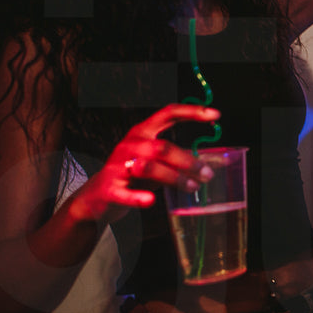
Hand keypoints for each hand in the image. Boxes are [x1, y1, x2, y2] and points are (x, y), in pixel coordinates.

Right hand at [66, 104, 219, 225]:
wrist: (97, 197)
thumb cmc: (132, 176)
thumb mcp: (155, 163)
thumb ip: (176, 160)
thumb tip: (208, 164)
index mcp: (142, 133)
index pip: (168, 114)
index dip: (192, 112)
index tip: (215, 114)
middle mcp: (130, 145)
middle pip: (163, 147)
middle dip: (189, 161)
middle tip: (207, 174)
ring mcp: (118, 166)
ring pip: (150, 167)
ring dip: (175, 178)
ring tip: (193, 187)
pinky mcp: (108, 188)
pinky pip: (125, 193)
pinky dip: (139, 197)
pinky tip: (151, 200)